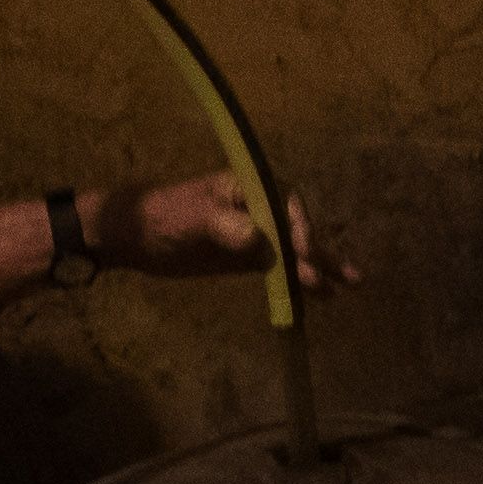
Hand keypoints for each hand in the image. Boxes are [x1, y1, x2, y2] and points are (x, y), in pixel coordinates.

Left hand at [87, 173, 357, 295]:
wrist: (134, 237)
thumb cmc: (163, 216)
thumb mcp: (194, 217)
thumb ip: (225, 225)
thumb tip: (256, 238)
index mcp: (249, 187)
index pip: (286, 206)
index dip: (300, 230)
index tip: (304, 254)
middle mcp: (260, 208)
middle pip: (298, 230)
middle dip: (322, 252)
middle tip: (348, 277)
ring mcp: (256, 235)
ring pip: (295, 252)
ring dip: (320, 269)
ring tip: (348, 286)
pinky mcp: (249, 259)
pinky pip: (280, 269)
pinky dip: (298, 282)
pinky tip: (320, 296)